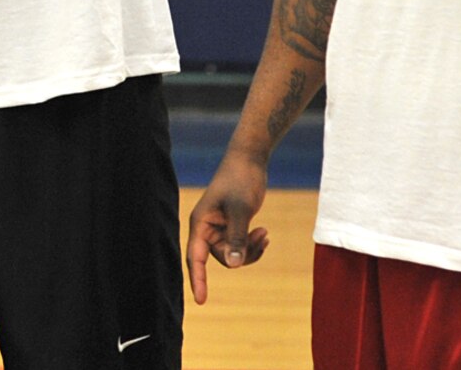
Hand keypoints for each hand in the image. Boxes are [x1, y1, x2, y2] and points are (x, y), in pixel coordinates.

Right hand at [185, 153, 270, 303]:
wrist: (249, 160)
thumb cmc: (241, 180)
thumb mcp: (241, 210)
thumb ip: (237, 238)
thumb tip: (235, 265)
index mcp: (200, 223)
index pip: (195, 258)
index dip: (198, 280)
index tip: (201, 301)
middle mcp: (206, 228)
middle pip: (222, 258)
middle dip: (244, 255)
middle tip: (262, 238)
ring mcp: (218, 228)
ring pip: (233, 254)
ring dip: (251, 250)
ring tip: (265, 234)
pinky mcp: (230, 226)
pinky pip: (240, 246)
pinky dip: (253, 244)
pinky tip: (264, 232)